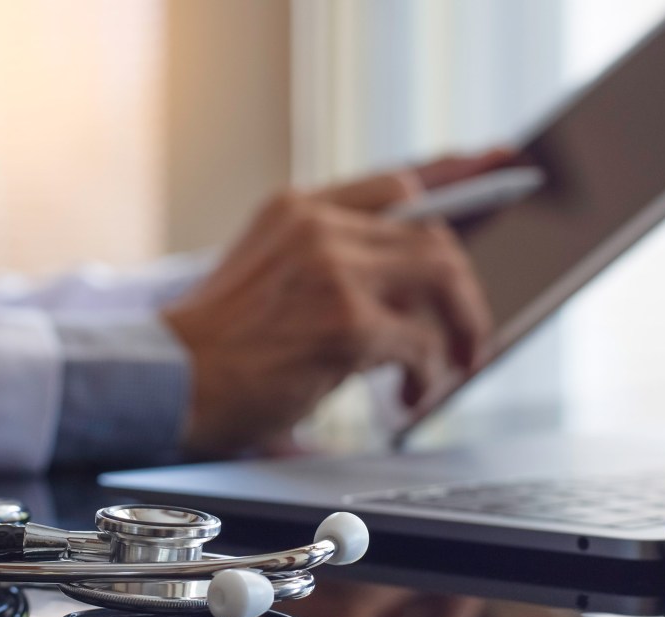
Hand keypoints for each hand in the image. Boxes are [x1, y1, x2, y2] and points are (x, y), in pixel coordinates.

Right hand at [162, 150, 509, 456]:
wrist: (165, 381)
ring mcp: (334, 270)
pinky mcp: (346, 323)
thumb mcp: (265, 275)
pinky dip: (428, 373)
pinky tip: (409, 397)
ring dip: (462, 327)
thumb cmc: (214, 346)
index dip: (455, 182)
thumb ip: (326, 262)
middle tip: (471, 336)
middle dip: (464, 292)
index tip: (500, 171)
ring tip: (452, 368)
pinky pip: (421, 341)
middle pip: (433, 236)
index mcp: (297, 209)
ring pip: (442, 276)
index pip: (396, 184)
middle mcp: (319, 227)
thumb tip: (403, 290)